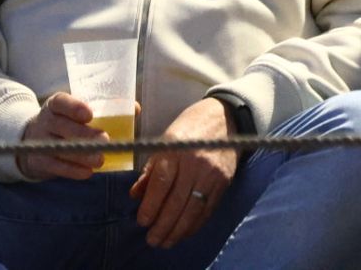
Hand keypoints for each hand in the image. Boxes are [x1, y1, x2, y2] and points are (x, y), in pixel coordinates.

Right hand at [18, 92, 107, 180]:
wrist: (33, 142)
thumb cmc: (64, 124)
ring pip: (60, 148)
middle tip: (105, 140)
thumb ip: (96, 113)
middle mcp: (45, 121)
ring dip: (82, 155)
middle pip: (62, 126)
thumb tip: (131, 112)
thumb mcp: (71, 113)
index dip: (74, 107)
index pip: (61, 102)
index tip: (89, 115)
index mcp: (54, 105)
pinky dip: (73, 170)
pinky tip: (87, 171)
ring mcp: (39, 142)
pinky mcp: (40, 161)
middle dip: (85, 134)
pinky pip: (56, 166)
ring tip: (100, 159)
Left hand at [131, 97, 237, 248]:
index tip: (142, 222)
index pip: (161, 183)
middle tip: (152, 240)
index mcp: (174, 149)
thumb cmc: (189, 127)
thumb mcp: (164, 141)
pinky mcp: (223, 182)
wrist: (224, 118)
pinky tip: (185, 232)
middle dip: (163, 225)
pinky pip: (208, 209)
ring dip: (178, 230)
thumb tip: (135, 195)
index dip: (150, 205)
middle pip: (176, 201)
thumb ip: (150, 169)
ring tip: (166, 242)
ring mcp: (211, 174)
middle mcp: (193, 163)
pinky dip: (195, 224)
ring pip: (193, 209)